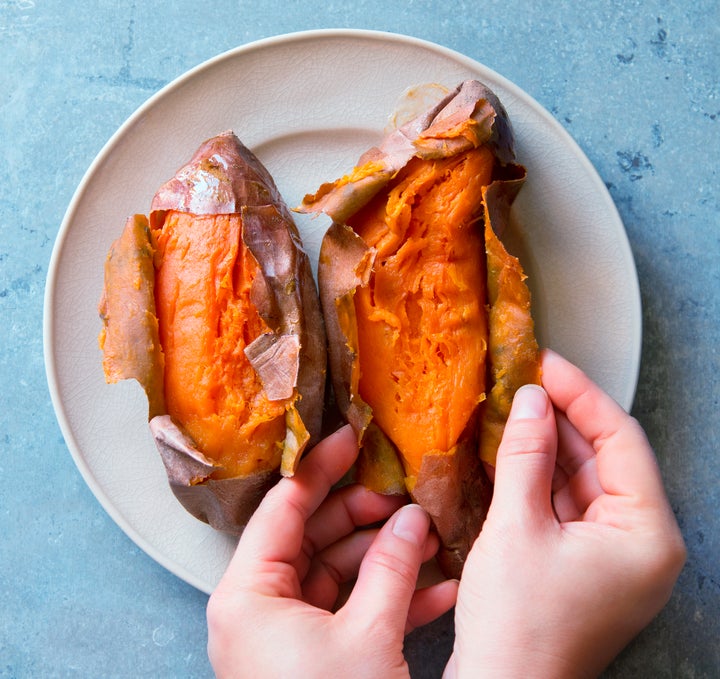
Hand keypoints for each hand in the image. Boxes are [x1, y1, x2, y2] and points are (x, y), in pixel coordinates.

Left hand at [207, 425, 457, 678]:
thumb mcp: (368, 637)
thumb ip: (391, 568)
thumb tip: (411, 519)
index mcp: (249, 595)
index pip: (284, 508)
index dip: (321, 469)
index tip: (351, 437)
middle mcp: (259, 608)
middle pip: (313, 536)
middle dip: (364, 517)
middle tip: (403, 498)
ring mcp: (286, 632)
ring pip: (337, 571)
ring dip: (385, 557)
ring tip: (429, 539)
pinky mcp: (312, 655)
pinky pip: (348, 609)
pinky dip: (388, 597)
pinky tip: (435, 587)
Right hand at [444, 349, 685, 678]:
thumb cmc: (517, 627)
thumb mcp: (517, 527)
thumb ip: (526, 456)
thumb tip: (529, 400)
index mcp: (647, 535)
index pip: (622, 440)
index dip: (582, 395)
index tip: (547, 364)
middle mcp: (641, 543)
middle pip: (604, 458)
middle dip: (561, 418)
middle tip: (523, 383)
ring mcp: (613, 555)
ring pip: (582, 479)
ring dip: (547, 446)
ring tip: (512, 409)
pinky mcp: (585, 563)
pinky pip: (567, 504)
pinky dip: (539, 477)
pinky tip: (511, 451)